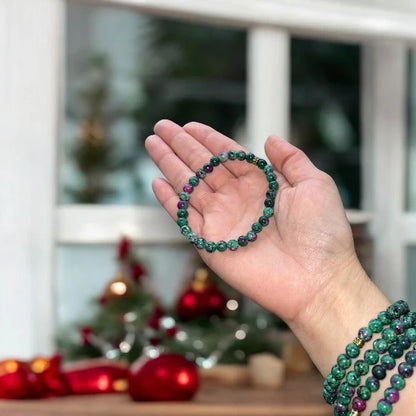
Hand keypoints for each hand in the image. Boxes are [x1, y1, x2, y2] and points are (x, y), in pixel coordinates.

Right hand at [145, 120, 361, 323]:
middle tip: (160, 127)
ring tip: (153, 143)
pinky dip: (170, 202)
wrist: (318, 280)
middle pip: (202, 167)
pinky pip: (185, 219)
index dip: (207, 139)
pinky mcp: (211, 244)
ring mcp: (222, 221)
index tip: (188, 125)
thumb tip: (270, 138)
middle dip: (180, 146)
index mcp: (260, 184)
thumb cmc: (323, 234)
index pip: (227, 155)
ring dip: (169, 165)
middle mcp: (237, 199)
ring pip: (189, 186)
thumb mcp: (314, 184)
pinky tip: (157, 183)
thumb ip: (291, 159)